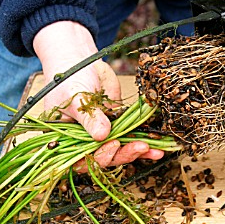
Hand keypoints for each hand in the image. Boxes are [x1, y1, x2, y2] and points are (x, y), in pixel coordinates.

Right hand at [33, 21, 163, 170]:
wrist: (80, 64)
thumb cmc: (68, 80)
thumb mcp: (75, 98)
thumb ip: (89, 118)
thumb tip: (101, 135)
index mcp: (67, 142)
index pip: (82, 159)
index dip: (98, 156)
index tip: (113, 145)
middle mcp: (85, 142)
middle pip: (104, 158)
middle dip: (123, 154)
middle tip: (139, 146)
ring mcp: (103, 135)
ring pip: (120, 151)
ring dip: (137, 151)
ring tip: (154, 149)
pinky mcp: (118, 126)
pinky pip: (131, 138)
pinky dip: (144, 144)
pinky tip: (157, 149)